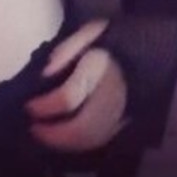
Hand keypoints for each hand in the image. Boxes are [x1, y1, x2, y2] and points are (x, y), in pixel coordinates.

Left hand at [25, 20, 127, 151]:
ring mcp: (121, 111)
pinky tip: (64, 138)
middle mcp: (111, 94)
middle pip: (81, 127)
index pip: (68, 98)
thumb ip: (64, 50)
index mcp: (99, 69)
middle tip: (34, 129)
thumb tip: (46, 73)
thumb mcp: (86, 33)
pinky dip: (79, 144)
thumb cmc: (110, 42)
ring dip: (64, 142)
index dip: (44, 107)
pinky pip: (101, 139)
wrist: (147, 50)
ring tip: (44, 135)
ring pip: (91, 139)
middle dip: (52, 134)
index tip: (29, 106)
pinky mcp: (125, 121)